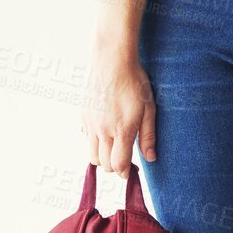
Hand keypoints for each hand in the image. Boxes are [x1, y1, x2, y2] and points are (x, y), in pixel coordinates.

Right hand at [80, 50, 156, 171]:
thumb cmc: (134, 82)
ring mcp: (90, 123)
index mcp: (122, 130)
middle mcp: (103, 130)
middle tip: (125, 158)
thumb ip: (148, 136)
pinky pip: (86, 138)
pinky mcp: (83, 115)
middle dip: (115, 166)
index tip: (130, 170)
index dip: (125, 172)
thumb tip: (150, 157)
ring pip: (91, 155)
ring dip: (103, 156)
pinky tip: (106, 130)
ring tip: (114, 146)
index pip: (118, 165)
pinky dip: (94, 142)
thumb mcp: (149, 109)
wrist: (111, 60)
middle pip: (104, 164)